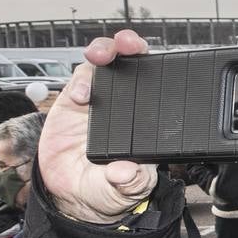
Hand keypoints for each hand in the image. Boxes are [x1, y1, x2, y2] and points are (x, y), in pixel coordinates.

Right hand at [39, 30, 157, 223]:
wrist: (71, 193)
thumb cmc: (105, 188)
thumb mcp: (124, 191)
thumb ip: (130, 183)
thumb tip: (129, 173)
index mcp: (150, 123)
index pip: (164, 90)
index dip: (166, 71)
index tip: (165, 65)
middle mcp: (128, 106)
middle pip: (136, 65)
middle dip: (133, 46)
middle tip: (128, 44)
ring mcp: (102, 100)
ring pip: (107, 64)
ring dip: (105, 51)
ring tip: (101, 55)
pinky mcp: (75, 101)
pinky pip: (80, 80)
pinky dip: (81, 79)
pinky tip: (80, 95)